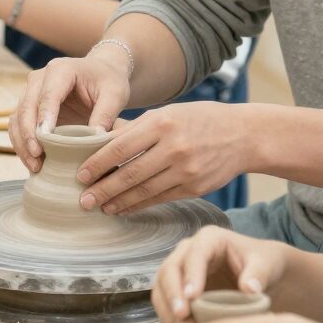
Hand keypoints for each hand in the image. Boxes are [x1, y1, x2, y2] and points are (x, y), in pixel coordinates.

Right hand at [8, 45, 132, 171]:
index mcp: (60, 70)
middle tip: (37, 156)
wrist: (100, 74)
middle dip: (28, 134)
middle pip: (26, 107)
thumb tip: (95, 138)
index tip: (45, 138)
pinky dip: (22, 144)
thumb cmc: (108, 81)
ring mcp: (30, 92)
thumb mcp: (115, 94)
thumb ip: (106, 114)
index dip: (44, 116)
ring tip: (35, 166)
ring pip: (17, 118)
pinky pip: (18, 126)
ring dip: (22, 143)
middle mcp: (39, 79)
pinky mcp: (29, 107)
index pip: (48, 95)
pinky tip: (33, 162)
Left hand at [76, 102, 248, 216]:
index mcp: (162, 123)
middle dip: (102, 189)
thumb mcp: (167, 114)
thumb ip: (135, 129)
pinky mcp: (195, 188)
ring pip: (143, 191)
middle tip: (83, 200)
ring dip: (118, 201)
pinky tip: (124, 208)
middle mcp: (173, 147)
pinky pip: (160, 199)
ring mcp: (186, 170)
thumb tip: (98, 141)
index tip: (80, 174)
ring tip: (101, 207)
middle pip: (129, 173)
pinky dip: (139, 205)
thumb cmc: (199, 120)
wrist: (243, 135)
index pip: (120, 147)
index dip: (97, 163)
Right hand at [151, 225, 292, 322]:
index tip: (193, 297)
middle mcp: (188, 252)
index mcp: (209, 239)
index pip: (194, 254)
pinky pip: (165, 306)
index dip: (191, 275)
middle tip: (182, 318)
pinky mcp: (177, 291)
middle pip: (169, 270)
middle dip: (172, 295)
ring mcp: (180, 271)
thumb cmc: (264, 264)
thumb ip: (258, 274)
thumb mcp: (266, 264)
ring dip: (168, 312)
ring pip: (161, 289)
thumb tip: (249, 289)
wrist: (262, 275)